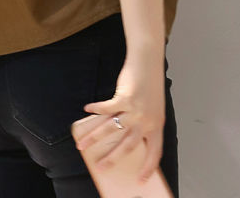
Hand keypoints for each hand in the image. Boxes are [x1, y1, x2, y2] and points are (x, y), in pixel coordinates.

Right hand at [75, 51, 164, 181]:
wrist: (149, 61)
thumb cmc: (150, 83)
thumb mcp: (152, 107)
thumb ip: (143, 122)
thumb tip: (122, 137)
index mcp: (157, 125)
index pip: (155, 153)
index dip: (148, 167)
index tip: (141, 179)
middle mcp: (146, 120)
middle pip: (127, 146)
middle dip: (111, 159)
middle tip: (100, 168)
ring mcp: (135, 110)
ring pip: (111, 129)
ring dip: (94, 138)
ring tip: (82, 145)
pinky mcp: (124, 98)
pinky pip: (106, 109)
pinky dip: (95, 110)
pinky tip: (86, 110)